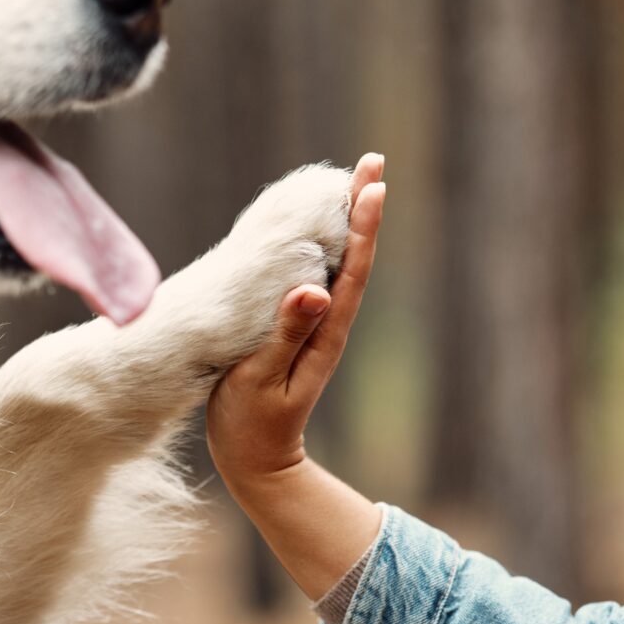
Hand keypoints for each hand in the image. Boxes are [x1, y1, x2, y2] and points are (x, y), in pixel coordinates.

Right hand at [207, 153, 386, 485]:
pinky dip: (321, 247)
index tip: (372, 183)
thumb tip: (314, 290)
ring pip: (336, 265)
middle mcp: (328, 325)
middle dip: (362, 209)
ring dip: (347, 222)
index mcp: (325, 334)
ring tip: (352, 182)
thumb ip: (286, 336)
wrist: (255, 461)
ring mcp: (314, 328)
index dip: (363, 226)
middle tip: (372, 161)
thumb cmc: (251, 425)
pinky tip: (313, 230)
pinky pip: (315, 278)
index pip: (351, 271)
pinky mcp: (297, 332)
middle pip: (353, 257)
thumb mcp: (263, 381)